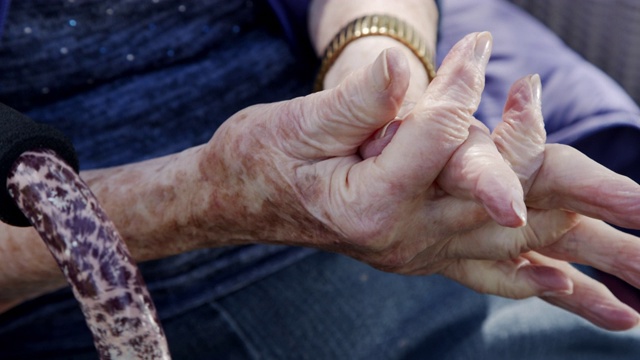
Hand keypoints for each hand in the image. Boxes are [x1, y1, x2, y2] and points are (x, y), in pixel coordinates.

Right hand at [194, 32, 639, 329]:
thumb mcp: (297, 123)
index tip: (477, 47)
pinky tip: (579, 295)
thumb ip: (357, 103)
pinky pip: (488, 272)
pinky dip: (538, 280)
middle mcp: (402, 239)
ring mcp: (414, 252)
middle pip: (504, 206)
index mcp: (370, 205)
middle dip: (578, 191)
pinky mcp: (419, 251)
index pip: (443, 139)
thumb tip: (403, 70)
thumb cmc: (260, 158)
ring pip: (511, 248)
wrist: (239, 199)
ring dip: (581, 252)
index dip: (462, 88)